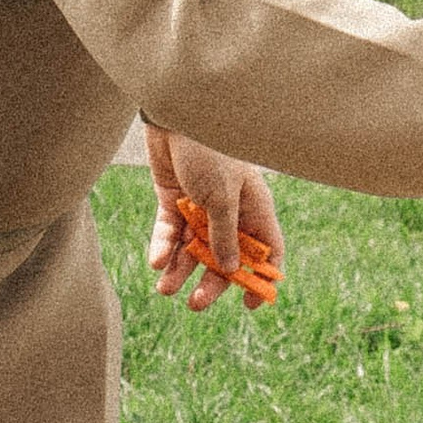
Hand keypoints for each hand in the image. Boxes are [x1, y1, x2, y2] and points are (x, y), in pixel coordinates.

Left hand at [144, 125, 284, 313]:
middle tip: (195, 304)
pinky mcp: (174, 203)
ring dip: (181, 271)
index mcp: (254, 209)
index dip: (263, 277)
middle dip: (211, 282)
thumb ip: (225, 234)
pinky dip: (163, 248)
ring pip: (194, 250)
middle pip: (226, 258)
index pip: (266, 250)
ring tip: (165, 289)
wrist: (175, 118)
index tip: (252, 304)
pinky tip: (156, 262)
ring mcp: (200, 209)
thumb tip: (230, 268)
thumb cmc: (209, 151)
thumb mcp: (222, 196)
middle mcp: (229, 213)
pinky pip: (170, 234)